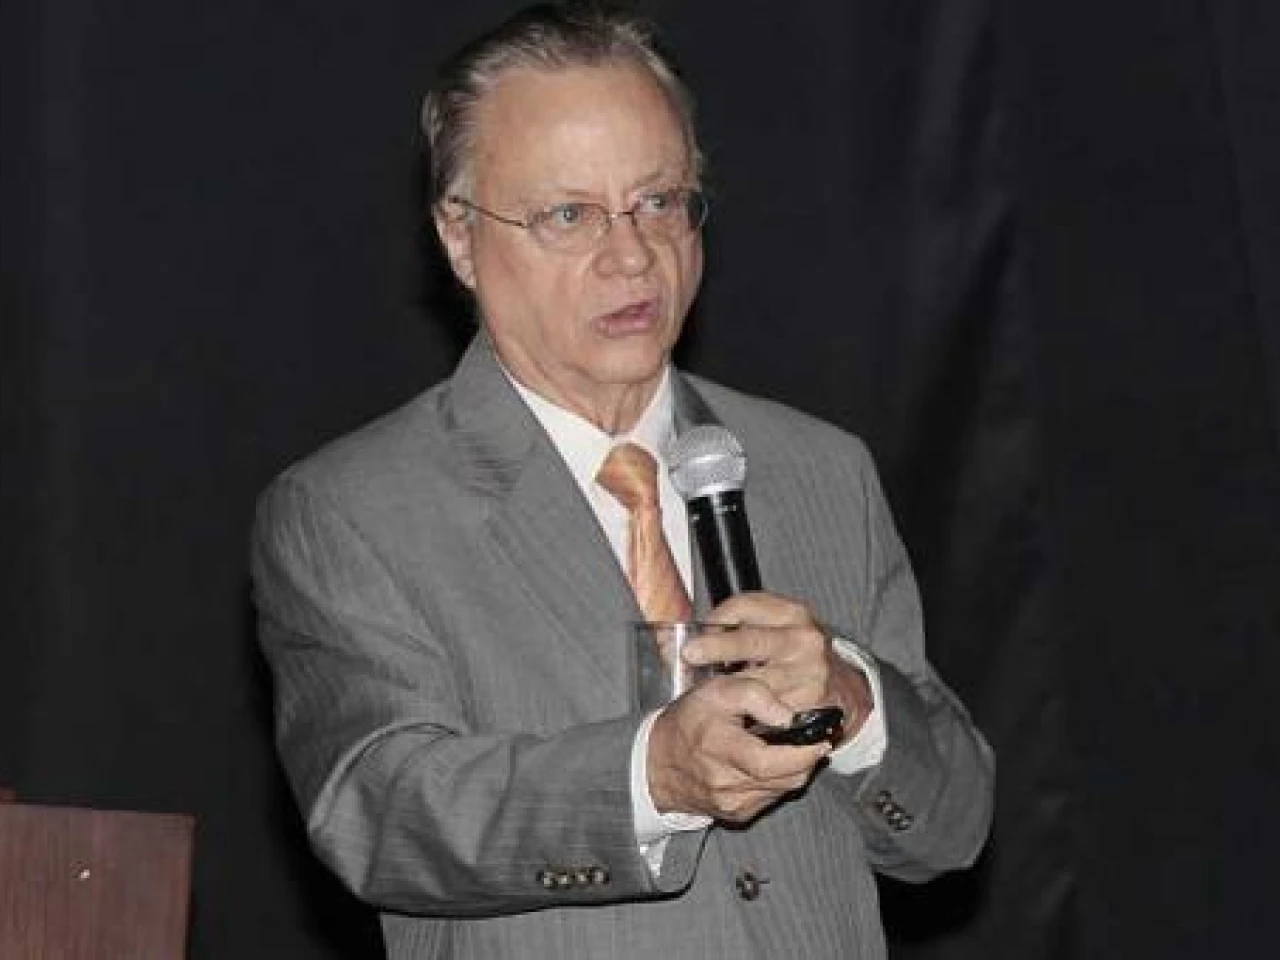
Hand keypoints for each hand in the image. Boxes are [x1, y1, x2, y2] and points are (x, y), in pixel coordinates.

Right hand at [647, 673, 831, 822]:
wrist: (658, 763)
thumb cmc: (689, 722)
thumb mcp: (717, 691)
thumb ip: (756, 695)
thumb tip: (789, 717)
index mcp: (719, 749)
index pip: (770, 762)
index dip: (802, 753)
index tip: (821, 739)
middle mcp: (726, 784)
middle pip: (785, 778)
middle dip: (807, 759)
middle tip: (816, 739)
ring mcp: (732, 804)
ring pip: (783, 789)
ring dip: (796, 769)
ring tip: (794, 747)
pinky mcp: (736, 815)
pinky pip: (771, 798)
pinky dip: (779, 780)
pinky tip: (772, 762)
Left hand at [683, 592, 873, 745]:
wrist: (842, 688)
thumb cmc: (796, 656)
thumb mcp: (777, 629)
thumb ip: (740, 627)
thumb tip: (686, 635)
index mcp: (792, 614)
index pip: (745, 606)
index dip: (717, 617)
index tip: (698, 628)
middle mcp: (803, 639)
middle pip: (750, 640)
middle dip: (716, 647)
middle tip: (689, 653)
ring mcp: (808, 671)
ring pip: (755, 679)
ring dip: (727, 685)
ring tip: (707, 687)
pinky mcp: (810, 701)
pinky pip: (769, 707)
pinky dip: (749, 709)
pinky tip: (736, 708)